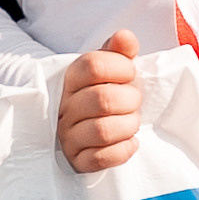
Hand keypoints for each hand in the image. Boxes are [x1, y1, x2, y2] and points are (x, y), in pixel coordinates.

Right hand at [60, 29, 141, 174]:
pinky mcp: (77, 162)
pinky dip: (123, 150)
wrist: (84, 131)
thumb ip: (118, 51)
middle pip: (102, 99)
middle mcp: (64, 108)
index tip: (130, 73)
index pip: (93, 65)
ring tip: (132, 122)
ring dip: (128, 125)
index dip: (121, 67)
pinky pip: (102, 159)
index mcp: (70, 80)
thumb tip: (125, 37)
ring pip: (103, 131)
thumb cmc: (101, 94)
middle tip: (134, 102)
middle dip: (130, 100)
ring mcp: (68, 137)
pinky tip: (130, 142)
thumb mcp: (108, 70)